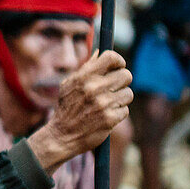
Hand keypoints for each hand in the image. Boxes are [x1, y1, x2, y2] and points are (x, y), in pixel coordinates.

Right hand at [28, 51, 132, 172]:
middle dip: (122, 82)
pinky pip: (125, 110)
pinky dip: (118, 113)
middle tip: (114, 88)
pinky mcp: (110, 119)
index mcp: (84, 77)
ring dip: (120, 99)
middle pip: (126, 75)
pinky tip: (106, 116)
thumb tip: (99, 52)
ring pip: (128, 94)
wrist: (61, 136)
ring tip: (108, 104)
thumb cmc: (66, 108)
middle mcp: (94, 88)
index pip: (111, 58)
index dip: (118, 61)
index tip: (118, 66)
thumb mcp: (69, 85)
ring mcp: (103, 104)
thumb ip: (86, 69)